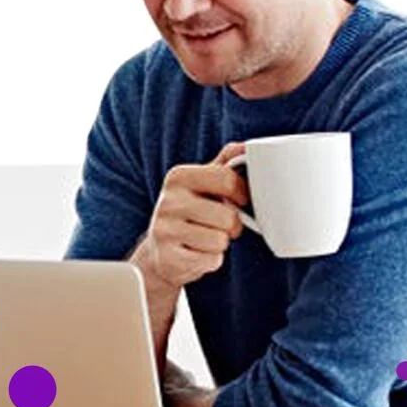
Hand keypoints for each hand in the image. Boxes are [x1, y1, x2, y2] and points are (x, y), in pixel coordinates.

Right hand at [135, 141, 248, 289]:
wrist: (160, 250)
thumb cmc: (190, 212)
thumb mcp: (204, 183)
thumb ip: (225, 163)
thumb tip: (246, 146)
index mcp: (178, 177)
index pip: (227, 179)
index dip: (242, 194)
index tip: (239, 199)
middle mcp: (168, 201)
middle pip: (228, 216)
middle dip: (232, 225)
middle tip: (219, 225)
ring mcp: (165, 231)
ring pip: (220, 240)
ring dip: (220, 244)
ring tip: (205, 238)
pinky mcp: (168, 258)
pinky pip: (211, 260)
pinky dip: (211, 260)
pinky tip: (196, 253)